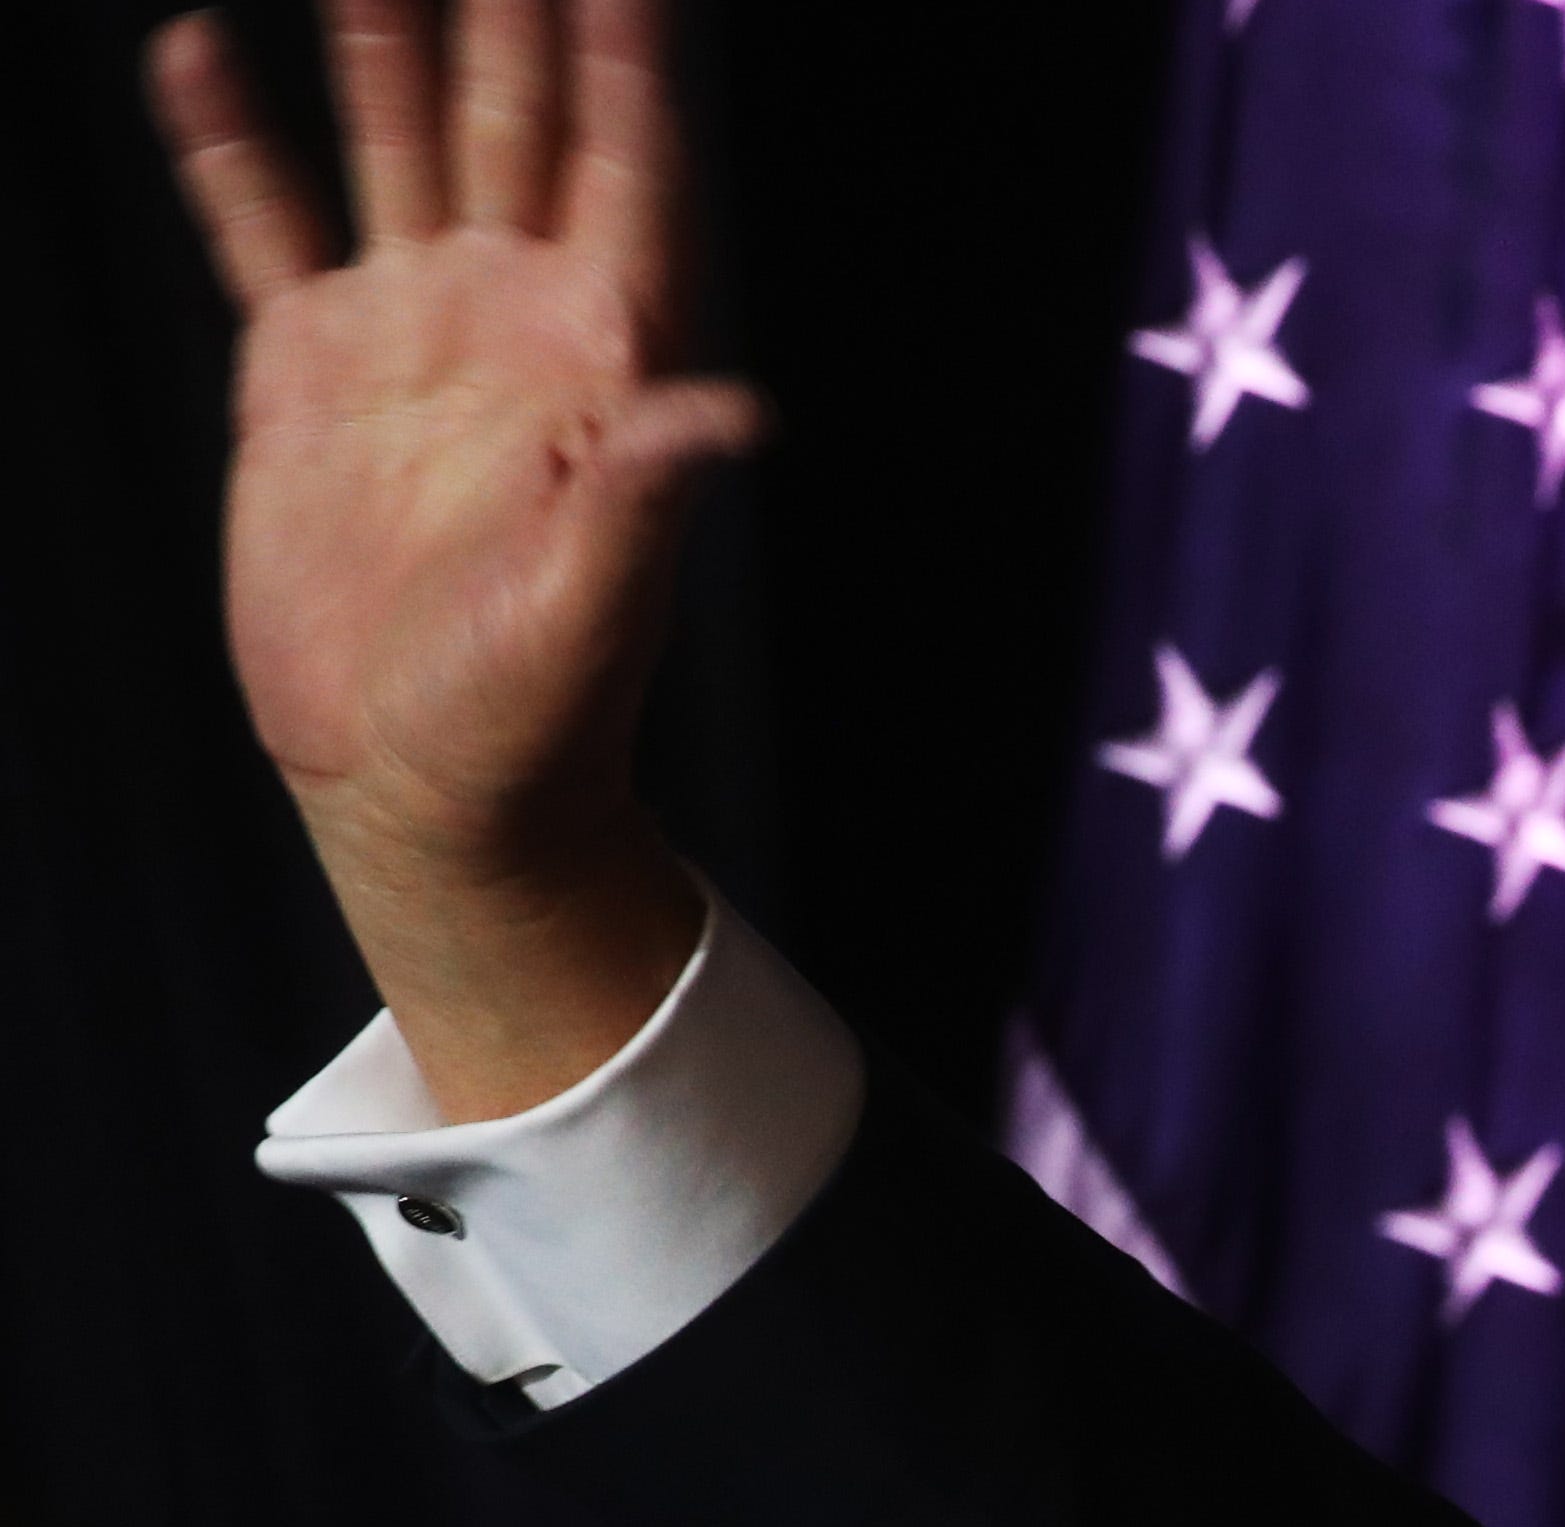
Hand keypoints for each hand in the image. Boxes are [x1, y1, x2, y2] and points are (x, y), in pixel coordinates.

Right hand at [150, 0, 754, 1117]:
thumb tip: (736, 411)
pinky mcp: (306, 373)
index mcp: (599, 362)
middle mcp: (510, 321)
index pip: (626, 176)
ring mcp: (407, 335)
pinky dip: (231, 142)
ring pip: (397, 147)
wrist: (425, 781)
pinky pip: (263, 227)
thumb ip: (649, 496)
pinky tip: (196, 47)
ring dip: (385, 46)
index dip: (631, 69)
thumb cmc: (533, 716)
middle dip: (516, 15)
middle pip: (519, 127)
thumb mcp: (593, 606)